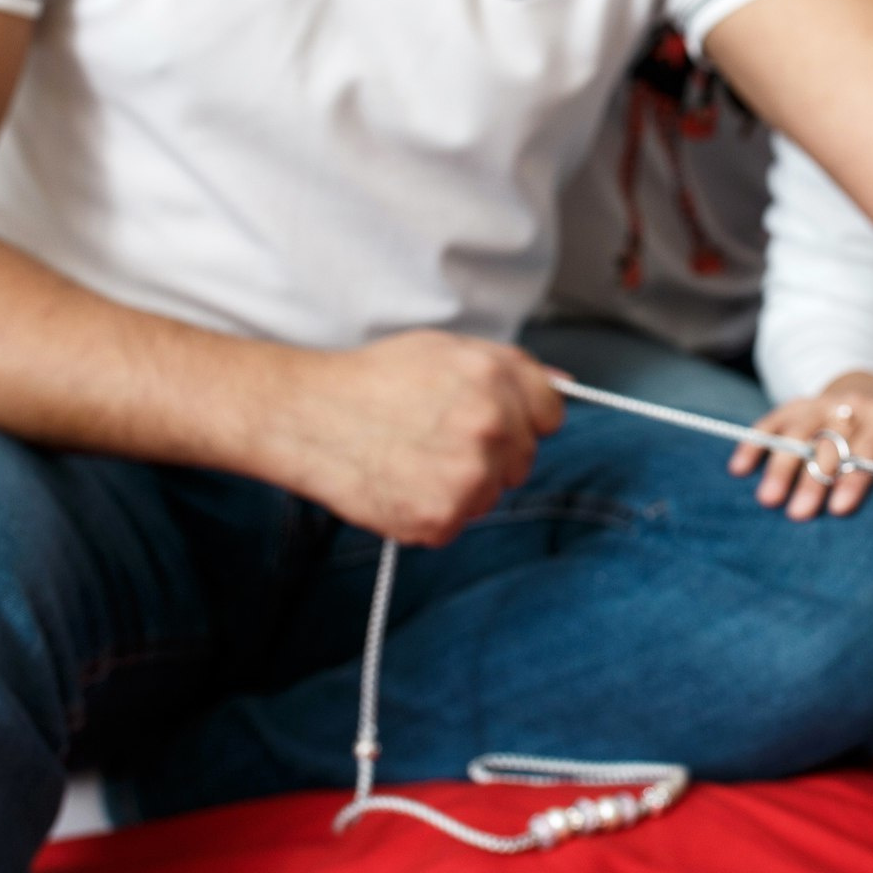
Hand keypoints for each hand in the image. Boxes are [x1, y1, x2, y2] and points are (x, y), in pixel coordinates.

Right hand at [267, 331, 562, 546]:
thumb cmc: (371, 381)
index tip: (492, 423)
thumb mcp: (446, 350)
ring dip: (461, 487)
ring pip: (490, 495)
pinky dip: (431, 513)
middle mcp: (490, 426)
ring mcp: (468, 475)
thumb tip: (565, 385)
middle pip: (523, 460)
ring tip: (411, 459)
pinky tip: (399, 484)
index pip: (550, 415)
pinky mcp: (441, 517)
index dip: (521, 419)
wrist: (307, 416)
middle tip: (435, 440)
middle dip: (491, 455)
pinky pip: (456, 522)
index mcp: (496, 378)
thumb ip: (511, 368)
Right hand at [727, 371, 872, 519]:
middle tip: (798, 515)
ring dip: (779, 464)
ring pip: (795, 431)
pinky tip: (739, 468)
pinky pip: (771, 421)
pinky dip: (753, 442)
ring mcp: (820, 403)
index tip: (839, 510)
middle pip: (828, 442)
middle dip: (812, 478)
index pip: (870, 446)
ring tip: (767, 499)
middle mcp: (853, 406)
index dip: (855, 477)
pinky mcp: (795, 406)